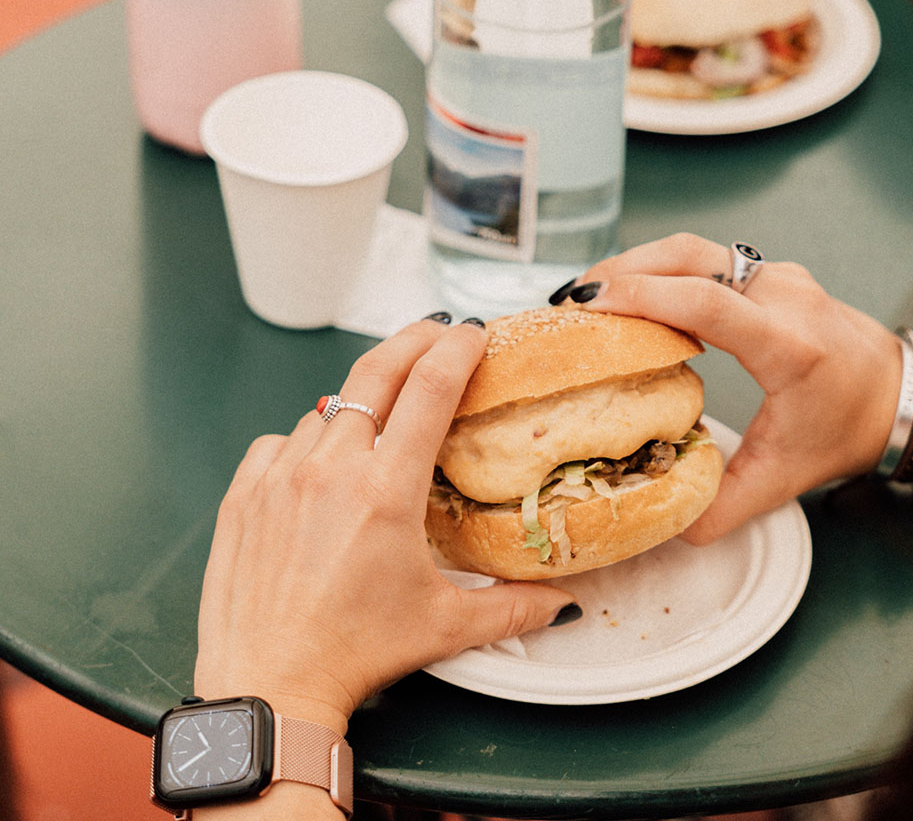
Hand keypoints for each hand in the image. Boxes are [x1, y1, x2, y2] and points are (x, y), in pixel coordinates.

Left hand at [193, 318, 576, 735]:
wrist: (268, 687)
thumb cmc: (355, 653)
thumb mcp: (444, 626)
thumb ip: (513, 607)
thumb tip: (563, 603)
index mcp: (386, 491)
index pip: (430, 388)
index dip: (457, 350)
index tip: (473, 334)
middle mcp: (331, 470)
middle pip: (376, 371)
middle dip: (413, 339)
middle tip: (436, 331)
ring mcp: (280, 476)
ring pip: (327, 411)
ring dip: (359, 409)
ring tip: (377, 431)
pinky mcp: (244, 492)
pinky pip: (280, 441)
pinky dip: (307, 443)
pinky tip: (319, 467)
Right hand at [553, 234, 900, 542]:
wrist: (898, 394)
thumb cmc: (845, 429)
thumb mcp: (786, 476)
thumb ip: (727, 504)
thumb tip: (670, 527)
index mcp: (788, 343)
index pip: (707, 302)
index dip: (644, 296)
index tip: (590, 304)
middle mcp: (783, 295)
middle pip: (689, 257)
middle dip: (623, 270)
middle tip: (572, 300)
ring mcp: (778, 276)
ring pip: (694, 248)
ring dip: (638, 263)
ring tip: (591, 293)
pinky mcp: (770, 273)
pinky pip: (705, 257)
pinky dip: (660, 266)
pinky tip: (632, 290)